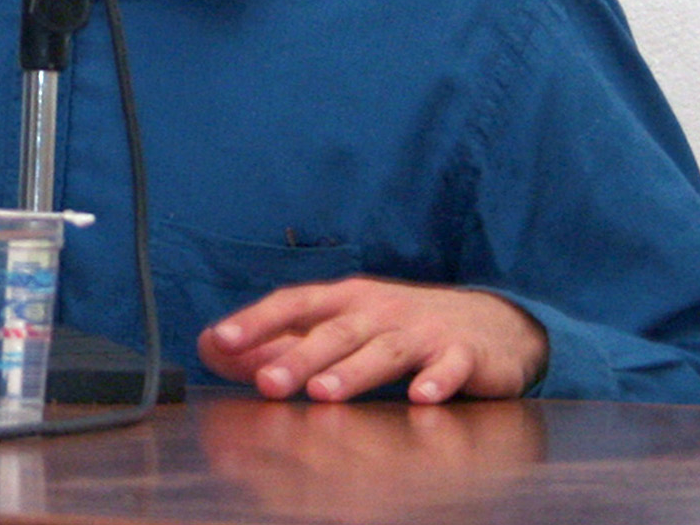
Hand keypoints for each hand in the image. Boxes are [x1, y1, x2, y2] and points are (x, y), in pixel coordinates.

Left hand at [198, 277, 546, 403]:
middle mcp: (379, 310)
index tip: (220, 341)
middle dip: (298, 358)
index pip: (293, 304)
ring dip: (354, 372)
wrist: (490, 325)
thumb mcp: (338, 328)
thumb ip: (276, 342)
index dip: (256, 321)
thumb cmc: (398, 328)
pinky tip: (421, 398)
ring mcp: (423, 330)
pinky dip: (438, 381)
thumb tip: (210, 348)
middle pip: (334, 333)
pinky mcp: (464, 355)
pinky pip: (451, 367)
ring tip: (324, 394)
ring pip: (385, 350)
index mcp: (344, 300)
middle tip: (266, 385)